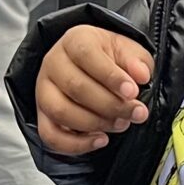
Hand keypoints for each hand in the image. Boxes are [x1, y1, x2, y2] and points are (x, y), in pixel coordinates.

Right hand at [35, 24, 153, 155]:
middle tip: (135, 113)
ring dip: (95, 123)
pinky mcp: (42, 115)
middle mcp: (53, 63)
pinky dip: (76, 144)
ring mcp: (44, 90)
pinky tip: (101, 140)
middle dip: (110, 105)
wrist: (89, 66)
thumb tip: (141, 75)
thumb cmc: (109, 58)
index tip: (133, 92)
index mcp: (74, 40)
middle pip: (76, 87)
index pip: (86, 55)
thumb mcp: (127, 51)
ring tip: (121, 124)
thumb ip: (136, 61)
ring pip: (61, 111)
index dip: (111, 76)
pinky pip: (50, 135)